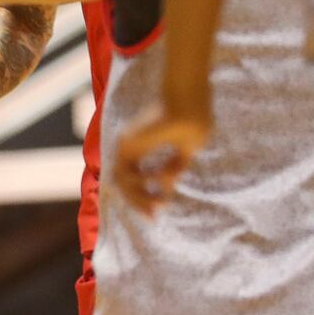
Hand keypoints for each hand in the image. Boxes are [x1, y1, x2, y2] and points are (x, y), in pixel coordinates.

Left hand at [113, 103, 209, 217]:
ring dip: (139, 196)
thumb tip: (166, 187)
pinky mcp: (127, 144)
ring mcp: (125, 144)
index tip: (160, 211)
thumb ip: (175, 166)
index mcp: (138, 146)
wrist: (189, 97)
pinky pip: (125, 173)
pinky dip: (140, 182)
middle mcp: (128, 146)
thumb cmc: (191, 116)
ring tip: (159, 204)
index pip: (133, 179)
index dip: (144, 197)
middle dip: (140, 202)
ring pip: (122, 182)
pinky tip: (158, 182)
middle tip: (155, 217)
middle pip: (125, 184)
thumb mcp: (186, 149)